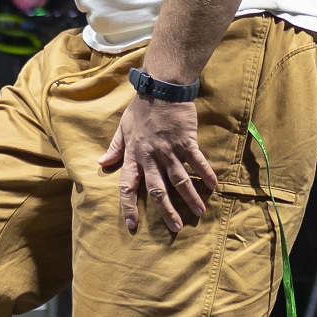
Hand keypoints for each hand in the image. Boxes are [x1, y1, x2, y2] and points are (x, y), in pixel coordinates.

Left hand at [98, 93, 218, 233]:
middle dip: (165, 211)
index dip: (128, 206)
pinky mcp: (186, 142)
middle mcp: (150, 157)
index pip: (127, 185)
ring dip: (189, 198)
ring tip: (198, 213)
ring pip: (179, 180)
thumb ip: (114, 148)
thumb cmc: (140, 108)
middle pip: (157, 189)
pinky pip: (197, 162)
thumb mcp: (123, 127)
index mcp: (134, 155)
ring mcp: (169, 150)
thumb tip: (102, 163)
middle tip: (175, 228)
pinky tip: (213, 186)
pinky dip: (205, 174)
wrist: (160, 88)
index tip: (131, 225)